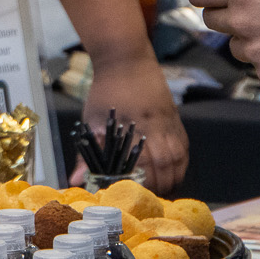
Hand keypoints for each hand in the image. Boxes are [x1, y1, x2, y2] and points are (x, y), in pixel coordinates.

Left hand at [80, 54, 187, 191]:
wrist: (126, 59)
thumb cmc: (105, 91)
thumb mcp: (91, 121)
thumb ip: (85, 155)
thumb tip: (75, 181)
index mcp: (129, 128)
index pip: (140, 166)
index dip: (139, 185)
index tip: (133, 196)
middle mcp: (152, 126)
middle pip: (163, 165)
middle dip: (159, 186)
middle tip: (150, 199)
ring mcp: (167, 121)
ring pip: (177, 157)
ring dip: (172, 178)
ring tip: (163, 191)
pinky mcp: (175, 117)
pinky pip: (184, 146)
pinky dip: (181, 164)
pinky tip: (173, 173)